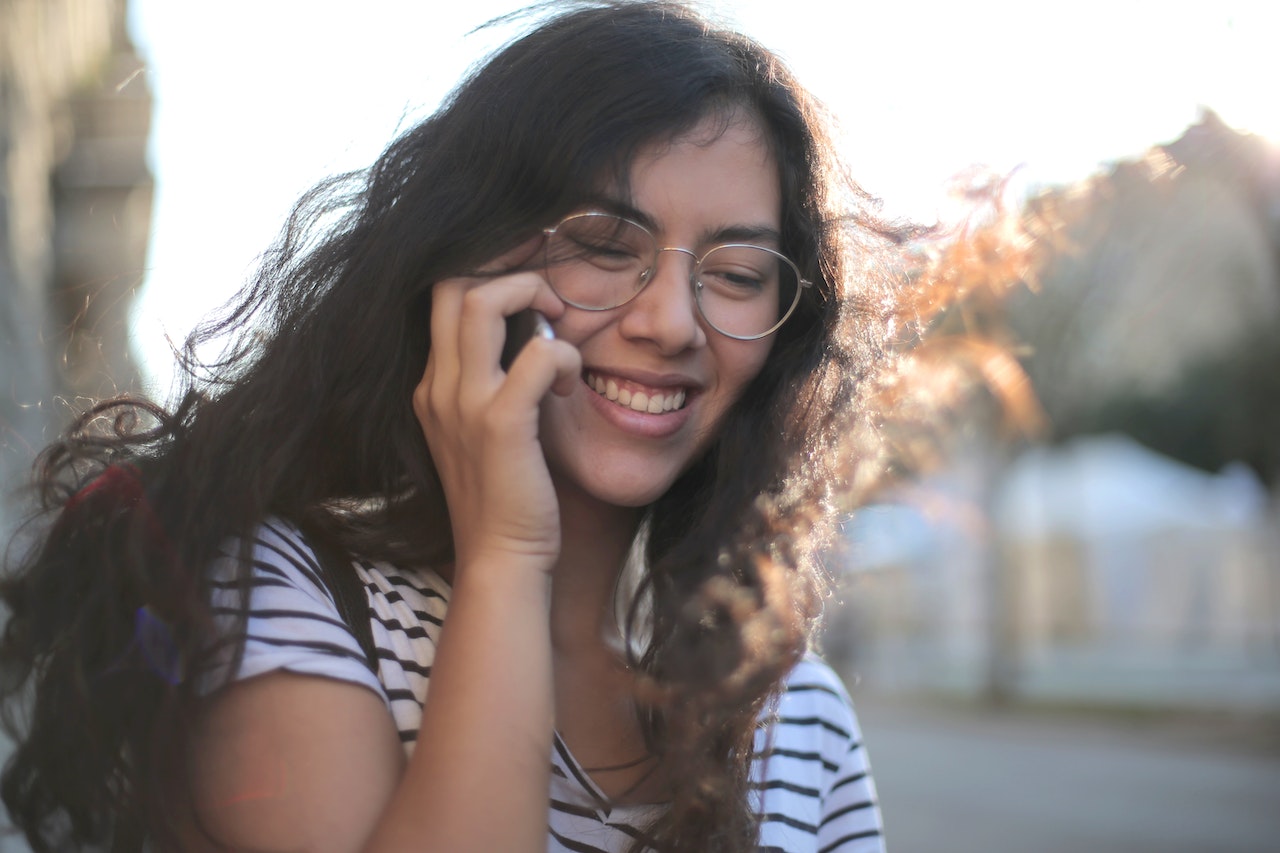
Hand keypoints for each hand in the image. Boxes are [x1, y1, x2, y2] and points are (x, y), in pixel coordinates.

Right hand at [413, 238, 580, 573]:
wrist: (500, 560)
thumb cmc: (506, 498)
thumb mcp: (486, 434)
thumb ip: (498, 387)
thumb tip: (538, 342)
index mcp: (434, 388)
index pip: (443, 298)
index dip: (490, 276)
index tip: (534, 288)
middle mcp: (439, 387)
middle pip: (450, 284)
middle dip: (507, 270)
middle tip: (549, 296)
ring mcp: (465, 404)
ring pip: (480, 303)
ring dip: (531, 296)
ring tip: (559, 326)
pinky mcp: (501, 425)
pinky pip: (536, 356)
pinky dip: (562, 356)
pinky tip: (569, 383)